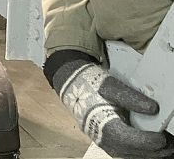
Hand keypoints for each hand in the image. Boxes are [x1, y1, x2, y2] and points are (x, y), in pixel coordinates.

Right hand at [53, 59, 173, 157]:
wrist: (72, 85)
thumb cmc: (91, 85)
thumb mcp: (111, 86)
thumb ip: (132, 98)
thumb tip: (153, 109)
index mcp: (102, 123)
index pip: (129, 139)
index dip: (148, 141)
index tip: (163, 137)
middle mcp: (102, 137)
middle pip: (133, 152)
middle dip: (155, 150)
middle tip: (171, 144)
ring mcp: (104, 142)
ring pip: (130, 155)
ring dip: (149, 154)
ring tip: (166, 148)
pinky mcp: (106, 142)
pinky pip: (126, 153)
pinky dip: (140, 152)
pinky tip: (152, 148)